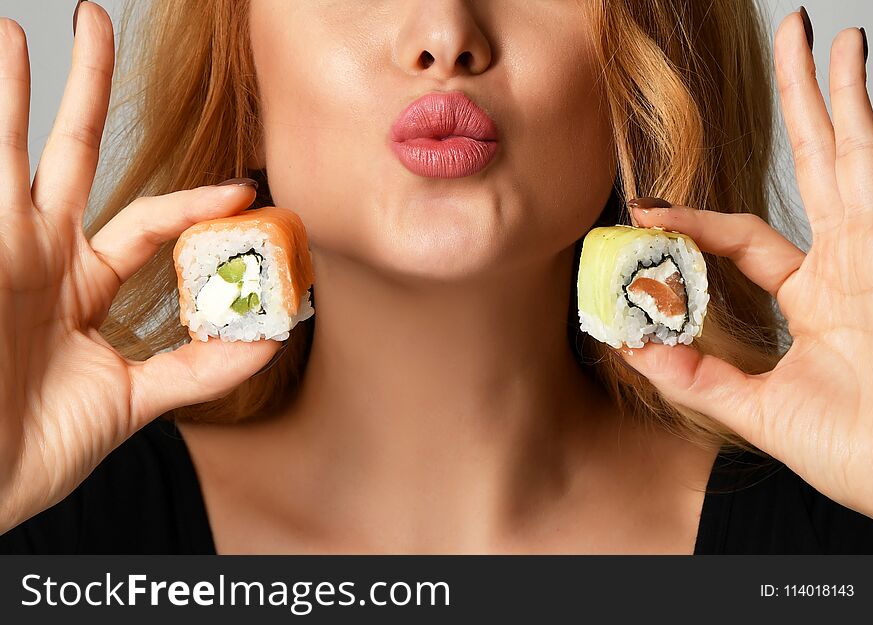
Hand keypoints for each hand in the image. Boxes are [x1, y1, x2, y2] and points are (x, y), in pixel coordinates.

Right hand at [0, 4, 278, 532]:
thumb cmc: (37, 447)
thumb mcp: (136, 400)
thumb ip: (200, 367)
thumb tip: (272, 337)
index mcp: (80, 283)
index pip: (145, 220)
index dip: (194, 203)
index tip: (248, 189)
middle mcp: (38, 254)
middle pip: (69, 154)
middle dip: (87, 92)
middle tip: (95, 20)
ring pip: (8, 150)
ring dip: (7, 88)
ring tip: (12, 25)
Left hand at [617, 12, 872, 520]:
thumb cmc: (860, 455)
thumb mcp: (761, 412)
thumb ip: (699, 378)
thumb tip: (630, 347)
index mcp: (819, 297)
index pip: (748, 239)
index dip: (697, 221)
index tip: (645, 210)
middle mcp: (850, 263)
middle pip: (816, 168)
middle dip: (799, 109)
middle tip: (787, 45)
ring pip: (849, 152)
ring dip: (831, 92)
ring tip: (817, 32)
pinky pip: (869, 171)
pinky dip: (858, 120)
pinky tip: (848, 70)